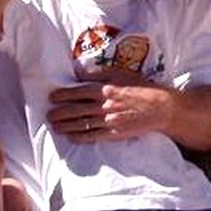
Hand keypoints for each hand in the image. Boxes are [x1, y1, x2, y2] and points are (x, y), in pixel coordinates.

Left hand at [46, 67, 173, 141]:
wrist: (161, 108)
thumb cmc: (142, 88)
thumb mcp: (121, 74)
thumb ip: (99, 74)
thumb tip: (79, 73)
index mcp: (106, 89)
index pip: (79, 92)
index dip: (64, 95)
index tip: (52, 97)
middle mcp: (105, 105)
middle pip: (77, 109)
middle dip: (61, 113)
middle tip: (49, 115)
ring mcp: (109, 121)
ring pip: (83, 124)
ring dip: (66, 125)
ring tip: (55, 126)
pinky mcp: (115, 133)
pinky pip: (94, 136)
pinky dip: (81, 137)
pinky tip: (71, 137)